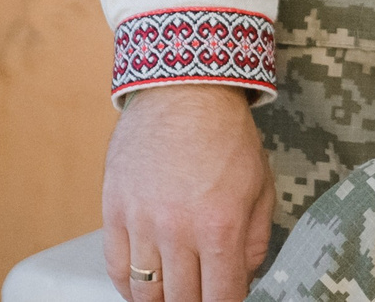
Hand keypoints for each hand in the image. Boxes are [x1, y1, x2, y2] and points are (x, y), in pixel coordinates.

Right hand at [102, 83, 274, 301]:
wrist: (184, 94)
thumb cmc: (227, 137)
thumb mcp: (261, 186)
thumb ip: (255, 240)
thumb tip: (244, 279)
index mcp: (221, 225)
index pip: (220, 297)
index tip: (226, 300)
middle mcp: (178, 230)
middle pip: (181, 300)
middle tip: (202, 292)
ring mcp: (141, 223)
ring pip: (145, 292)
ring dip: (161, 299)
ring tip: (175, 292)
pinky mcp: (113, 213)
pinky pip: (116, 269)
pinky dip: (130, 286)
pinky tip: (145, 286)